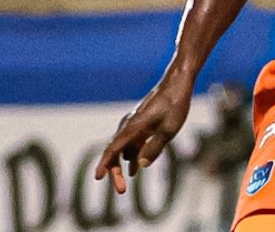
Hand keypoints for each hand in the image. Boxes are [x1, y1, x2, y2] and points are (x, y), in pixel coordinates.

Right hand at [94, 77, 192, 193]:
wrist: (177, 83)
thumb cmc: (174, 104)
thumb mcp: (169, 129)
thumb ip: (154, 148)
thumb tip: (140, 165)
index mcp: (133, 126)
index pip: (113, 148)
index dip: (104, 164)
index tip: (97, 177)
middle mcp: (129, 125)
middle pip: (115, 152)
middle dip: (114, 172)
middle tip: (121, 191)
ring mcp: (134, 124)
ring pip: (122, 149)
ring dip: (122, 166)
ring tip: (125, 185)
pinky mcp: (141, 124)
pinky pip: (131, 144)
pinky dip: (130, 156)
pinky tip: (134, 169)